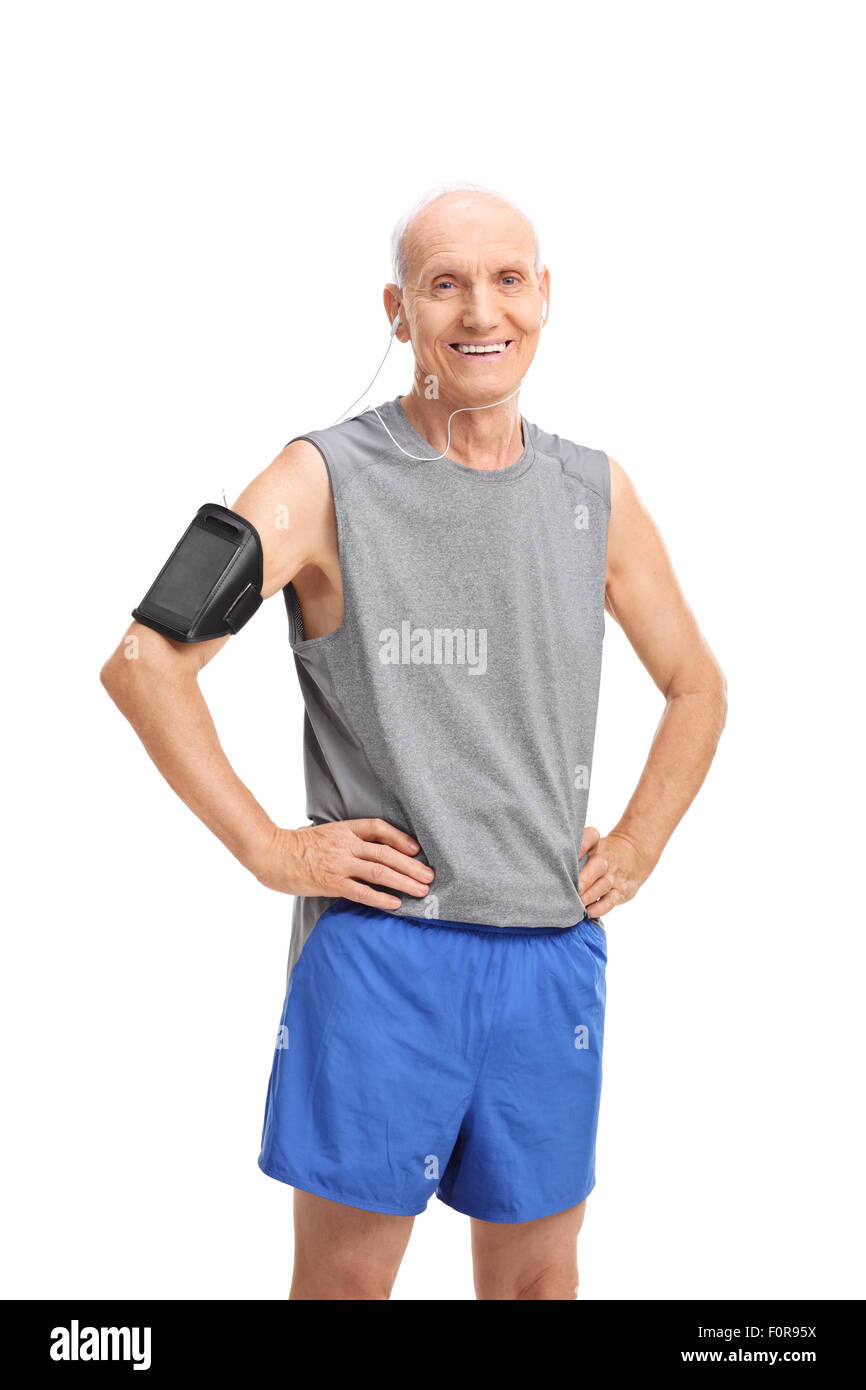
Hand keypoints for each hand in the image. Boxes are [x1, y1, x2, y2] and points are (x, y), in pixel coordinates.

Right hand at [256, 818, 434, 910]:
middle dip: (412, 865)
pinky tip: (396, 904)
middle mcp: (346, 844)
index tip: (416, 849)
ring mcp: (339, 863)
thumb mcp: (324, 833)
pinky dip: (381, 898)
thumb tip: (367, 849)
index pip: (379, 828)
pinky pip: (362, 891)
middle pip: (387, 853)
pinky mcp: (332, 882)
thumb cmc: (295, 845)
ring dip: (404, 881)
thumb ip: (345, 839)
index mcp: (344, 829)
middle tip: (430, 876)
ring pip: (380, 872)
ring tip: (422, 890)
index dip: (401, 838)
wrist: (271, 854)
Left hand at [577, 825, 650, 919]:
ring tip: (578, 902)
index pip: (591, 836)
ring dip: (590, 895)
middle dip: (586, 878)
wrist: (634, 854)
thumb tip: (550, 860)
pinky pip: (611, 900)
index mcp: (596, 844)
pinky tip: (589, 911)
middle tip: (576, 887)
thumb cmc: (602, 852)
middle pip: (598, 865)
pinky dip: (600, 907)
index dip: (582, 843)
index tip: (574, 852)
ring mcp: (614, 876)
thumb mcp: (592, 844)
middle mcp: (606, 859)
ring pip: (603, 885)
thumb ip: (575, 850)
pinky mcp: (621, 891)